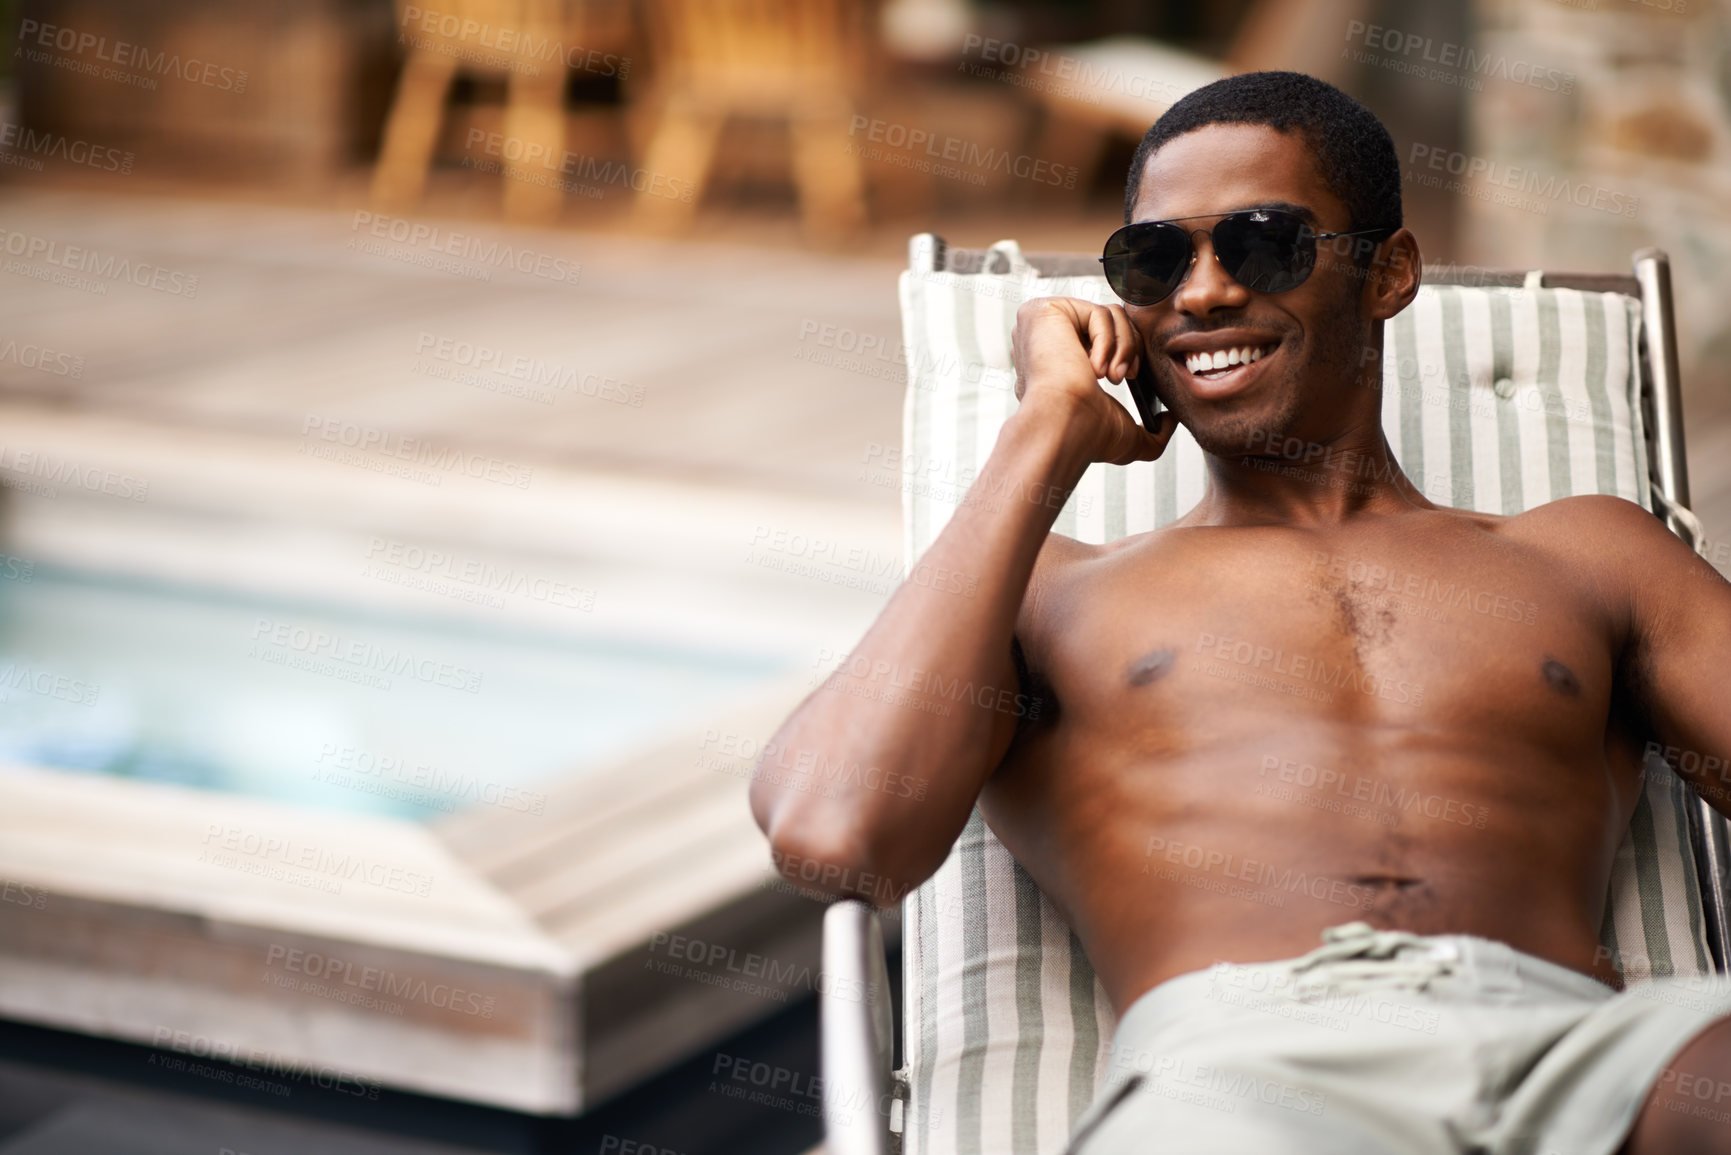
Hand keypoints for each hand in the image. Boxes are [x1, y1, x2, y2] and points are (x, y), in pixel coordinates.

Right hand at [1010, 297, 1177, 466]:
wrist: (1065, 428)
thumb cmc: (1084, 436)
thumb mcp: (1125, 436)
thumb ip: (1152, 433)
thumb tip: (1169, 421)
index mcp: (1055, 363)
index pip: (1101, 340)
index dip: (1123, 353)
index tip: (1128, 376)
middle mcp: (1044, 341)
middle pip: (1109, 323)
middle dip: (1128, 349)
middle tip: (1123, 376)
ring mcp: (1040, 326)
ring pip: (1108, 315)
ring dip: (1122, 347)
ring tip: (1111, 374)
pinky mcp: (1044, 313)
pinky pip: (1098, 312)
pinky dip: (1108, 340)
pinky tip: (1094, 367)